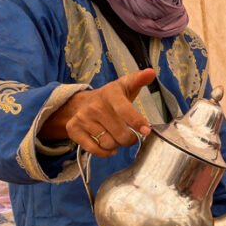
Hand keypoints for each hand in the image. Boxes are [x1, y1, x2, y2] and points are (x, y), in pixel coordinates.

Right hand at [39, 68, 155, 155]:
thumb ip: (139, 80)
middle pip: (120, 134)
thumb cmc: (111, 98)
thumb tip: (151, 72)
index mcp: (110, 94)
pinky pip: (94, 150)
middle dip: (129, 139)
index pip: (124, 109)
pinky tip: (107, 146)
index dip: (137, 121)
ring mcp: (83, 118)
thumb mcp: (125, 86)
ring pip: (108, 144)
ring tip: (115, 136)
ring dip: (116, 145)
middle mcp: (95, 106)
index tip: (146, 130)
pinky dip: (104, 152)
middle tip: (129, 135)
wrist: (82, 102)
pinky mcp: (73, 129)